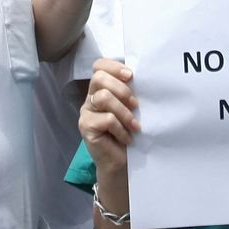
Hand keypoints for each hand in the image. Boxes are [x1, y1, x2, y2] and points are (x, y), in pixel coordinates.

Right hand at [80, 58, 139, 174]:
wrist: (121, 162)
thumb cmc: (128, 133)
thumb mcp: (131, 109)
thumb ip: (129, 93)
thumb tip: (143, 79)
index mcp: (101, 89)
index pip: (99, 66)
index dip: (114, 67)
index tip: (131, 76)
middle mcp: (90, 98)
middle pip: (99, 78)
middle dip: (121, 89)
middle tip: (135, 104)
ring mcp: (86, 112)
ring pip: (103, 97)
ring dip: (123, 111)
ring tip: (134, 125)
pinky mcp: (86, 126)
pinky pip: (106, 119)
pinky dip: (121, 129)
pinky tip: (127, 138)